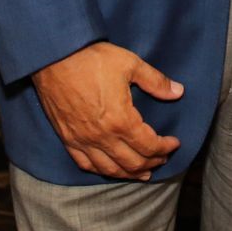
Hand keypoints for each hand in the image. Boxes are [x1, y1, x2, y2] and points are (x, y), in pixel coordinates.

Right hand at [31, 41, 182, 179]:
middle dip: (152, 163)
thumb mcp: (130, 63)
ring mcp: (83, 140)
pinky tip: (109, 169)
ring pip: (110, 169)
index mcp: (120, 120)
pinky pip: (85, 164)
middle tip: (162, 158)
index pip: (149, 145)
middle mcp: (102, 136)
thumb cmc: (91, 58)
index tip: (174, 143)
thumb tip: (178, 92)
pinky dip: (102, 170)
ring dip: (129, 174)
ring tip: (142, 173)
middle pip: (132, 163)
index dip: (165, 147)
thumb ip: (156, 81)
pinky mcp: (67, 138)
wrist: (53, 56)